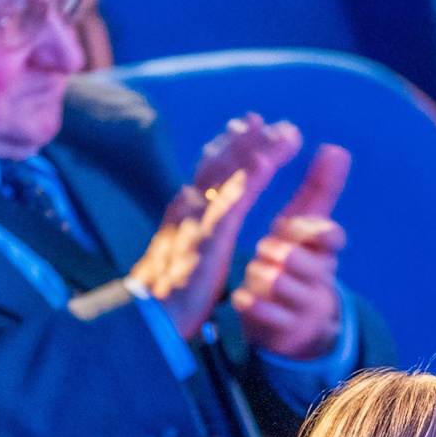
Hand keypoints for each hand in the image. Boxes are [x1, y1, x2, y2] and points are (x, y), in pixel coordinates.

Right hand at [135, 115, 301, 338]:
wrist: (152, 316)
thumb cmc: (167, 294)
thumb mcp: (181, 256)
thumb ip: (190, 236)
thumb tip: (197, 227)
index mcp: (184, 212)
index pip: (207, 171)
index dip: (227, 148)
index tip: (246, 128)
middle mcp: (190, 206)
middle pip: (220, 162)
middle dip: (244, 139)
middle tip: (265, 120)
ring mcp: (200, 218)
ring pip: (231, 173)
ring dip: (258, 148)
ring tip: (284, 132)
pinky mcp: (211, 235)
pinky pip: (235, 199)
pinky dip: (252, 176)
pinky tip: (269, 160)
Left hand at [233, 144, 349, 361]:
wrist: (295, 319)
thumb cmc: (297, 261)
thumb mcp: (307, 227)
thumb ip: (321, 190)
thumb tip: (338, 149)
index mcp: (323, 251)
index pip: (331, 237)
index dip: (315, 230)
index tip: (292, 224)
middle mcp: (318, 278)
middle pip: (308, 262)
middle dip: (286, 252)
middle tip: (268, 248)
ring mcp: (302, 305)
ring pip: (285, 287)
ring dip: (266, 277)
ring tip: (255, 272)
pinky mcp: (285, 329)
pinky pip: (269, 317)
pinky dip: (255, 306)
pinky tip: (240, 299)